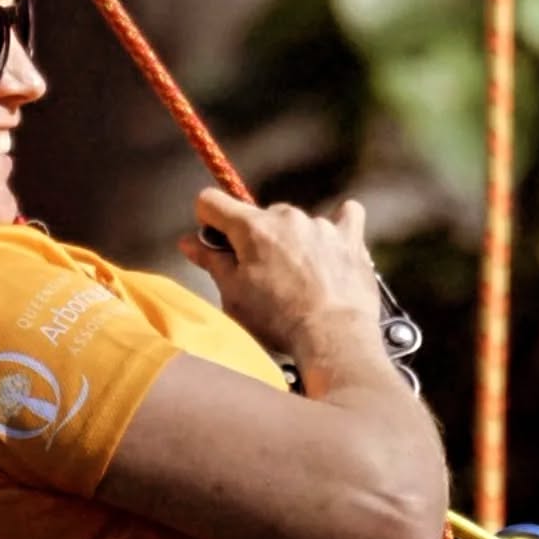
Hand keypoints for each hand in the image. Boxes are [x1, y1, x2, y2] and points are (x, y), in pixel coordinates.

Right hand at [179, 188, 383, 359]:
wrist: (333, 337)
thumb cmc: (278, 321)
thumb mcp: (233, 295)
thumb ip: (211, 261)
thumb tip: (188, 241)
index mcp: (251, 229)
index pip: (212, 201)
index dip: (207, 220)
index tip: (214, 241)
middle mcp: (286, 217)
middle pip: (258, 216)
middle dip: (254, 239)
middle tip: (260, 276)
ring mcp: (320, 225)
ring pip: (295, 222)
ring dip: (291, 241)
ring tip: (299, 278)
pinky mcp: (349, 237)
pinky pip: (345, 215)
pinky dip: (335, 228)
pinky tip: (331, 246)